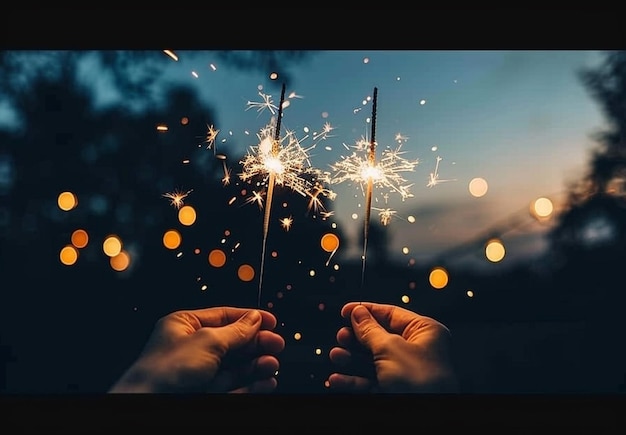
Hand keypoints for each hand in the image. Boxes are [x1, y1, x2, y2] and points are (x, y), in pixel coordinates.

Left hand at [109, 307, 284, 392]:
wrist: (150, 406)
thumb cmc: (164, 371)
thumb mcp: (208, 341)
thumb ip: (236, 330)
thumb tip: (254, 318)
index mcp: (184, 326)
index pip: (222, 317)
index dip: (248, 318)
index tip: (271, 321)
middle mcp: (190, 349)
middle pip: (232, 342)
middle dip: (256, 344)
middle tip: (276, 343)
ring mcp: (197, 374)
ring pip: (235, 367)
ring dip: (256, 365)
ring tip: (272, 364)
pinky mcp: (203, 394)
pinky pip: (232, 387)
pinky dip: (251, 385)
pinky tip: (265, 382)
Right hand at [328, 302, 457, 392]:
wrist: (427, 420)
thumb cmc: (421, 383)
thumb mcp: (390, 349)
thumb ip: (370, 330)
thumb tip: (358, 313)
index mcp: (425, 332)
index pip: (391, 314)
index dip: (366, 311)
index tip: (345, 310)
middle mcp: (417, 351)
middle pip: (378, 337)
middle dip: (356, 338)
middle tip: (341, 336)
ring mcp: (405, 373)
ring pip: (372, 361)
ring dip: (351, 359)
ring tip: (337, 356)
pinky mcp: (396, 391)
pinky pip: (370, 382)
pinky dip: (353, 381)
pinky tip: (338, 379)